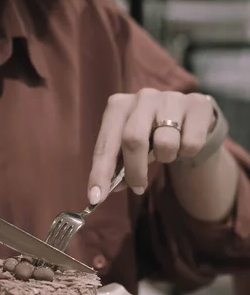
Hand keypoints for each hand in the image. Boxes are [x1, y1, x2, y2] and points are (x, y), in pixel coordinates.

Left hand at [88, 89, 214, 202]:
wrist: (189, 116)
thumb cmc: (151, 134)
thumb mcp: (130, 147)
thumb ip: (117, 166)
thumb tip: (104, 191)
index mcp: (119, 106)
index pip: (106, 143)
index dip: (100, 172)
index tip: (96, 197)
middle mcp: (143, 97)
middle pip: (134, 140)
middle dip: (135, 171)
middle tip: (138, 188)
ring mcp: (171, 98)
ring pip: (166, 144)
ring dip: (166, 158)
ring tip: (166, 151)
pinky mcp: (197, 105)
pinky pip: (191, 144)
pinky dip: (187, 153)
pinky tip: (184, 141)